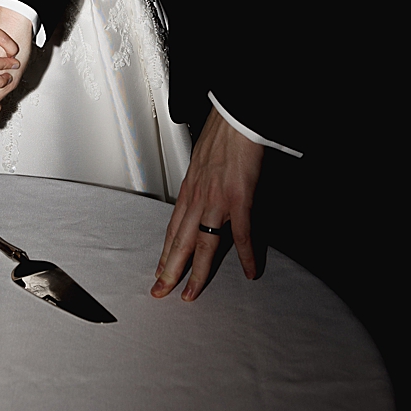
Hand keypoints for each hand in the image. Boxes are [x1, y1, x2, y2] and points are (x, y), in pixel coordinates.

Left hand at [152, 109, 264, 301]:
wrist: (236, 116)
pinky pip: (242, 233)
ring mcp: (217, 199)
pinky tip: (251, 271)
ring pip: (202, 243)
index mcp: (189, 190)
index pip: (172, 229)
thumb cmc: (222, 134)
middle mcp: (197, 197)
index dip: (165, 252)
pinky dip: (247, 254)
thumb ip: (203, 183)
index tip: (159, 271)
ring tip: (191, 294)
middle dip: (168, 270)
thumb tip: (206, 195)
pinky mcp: (239, 197)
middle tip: (160, 292)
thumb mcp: (204, 162)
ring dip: (197, 272)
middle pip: (179, 242)